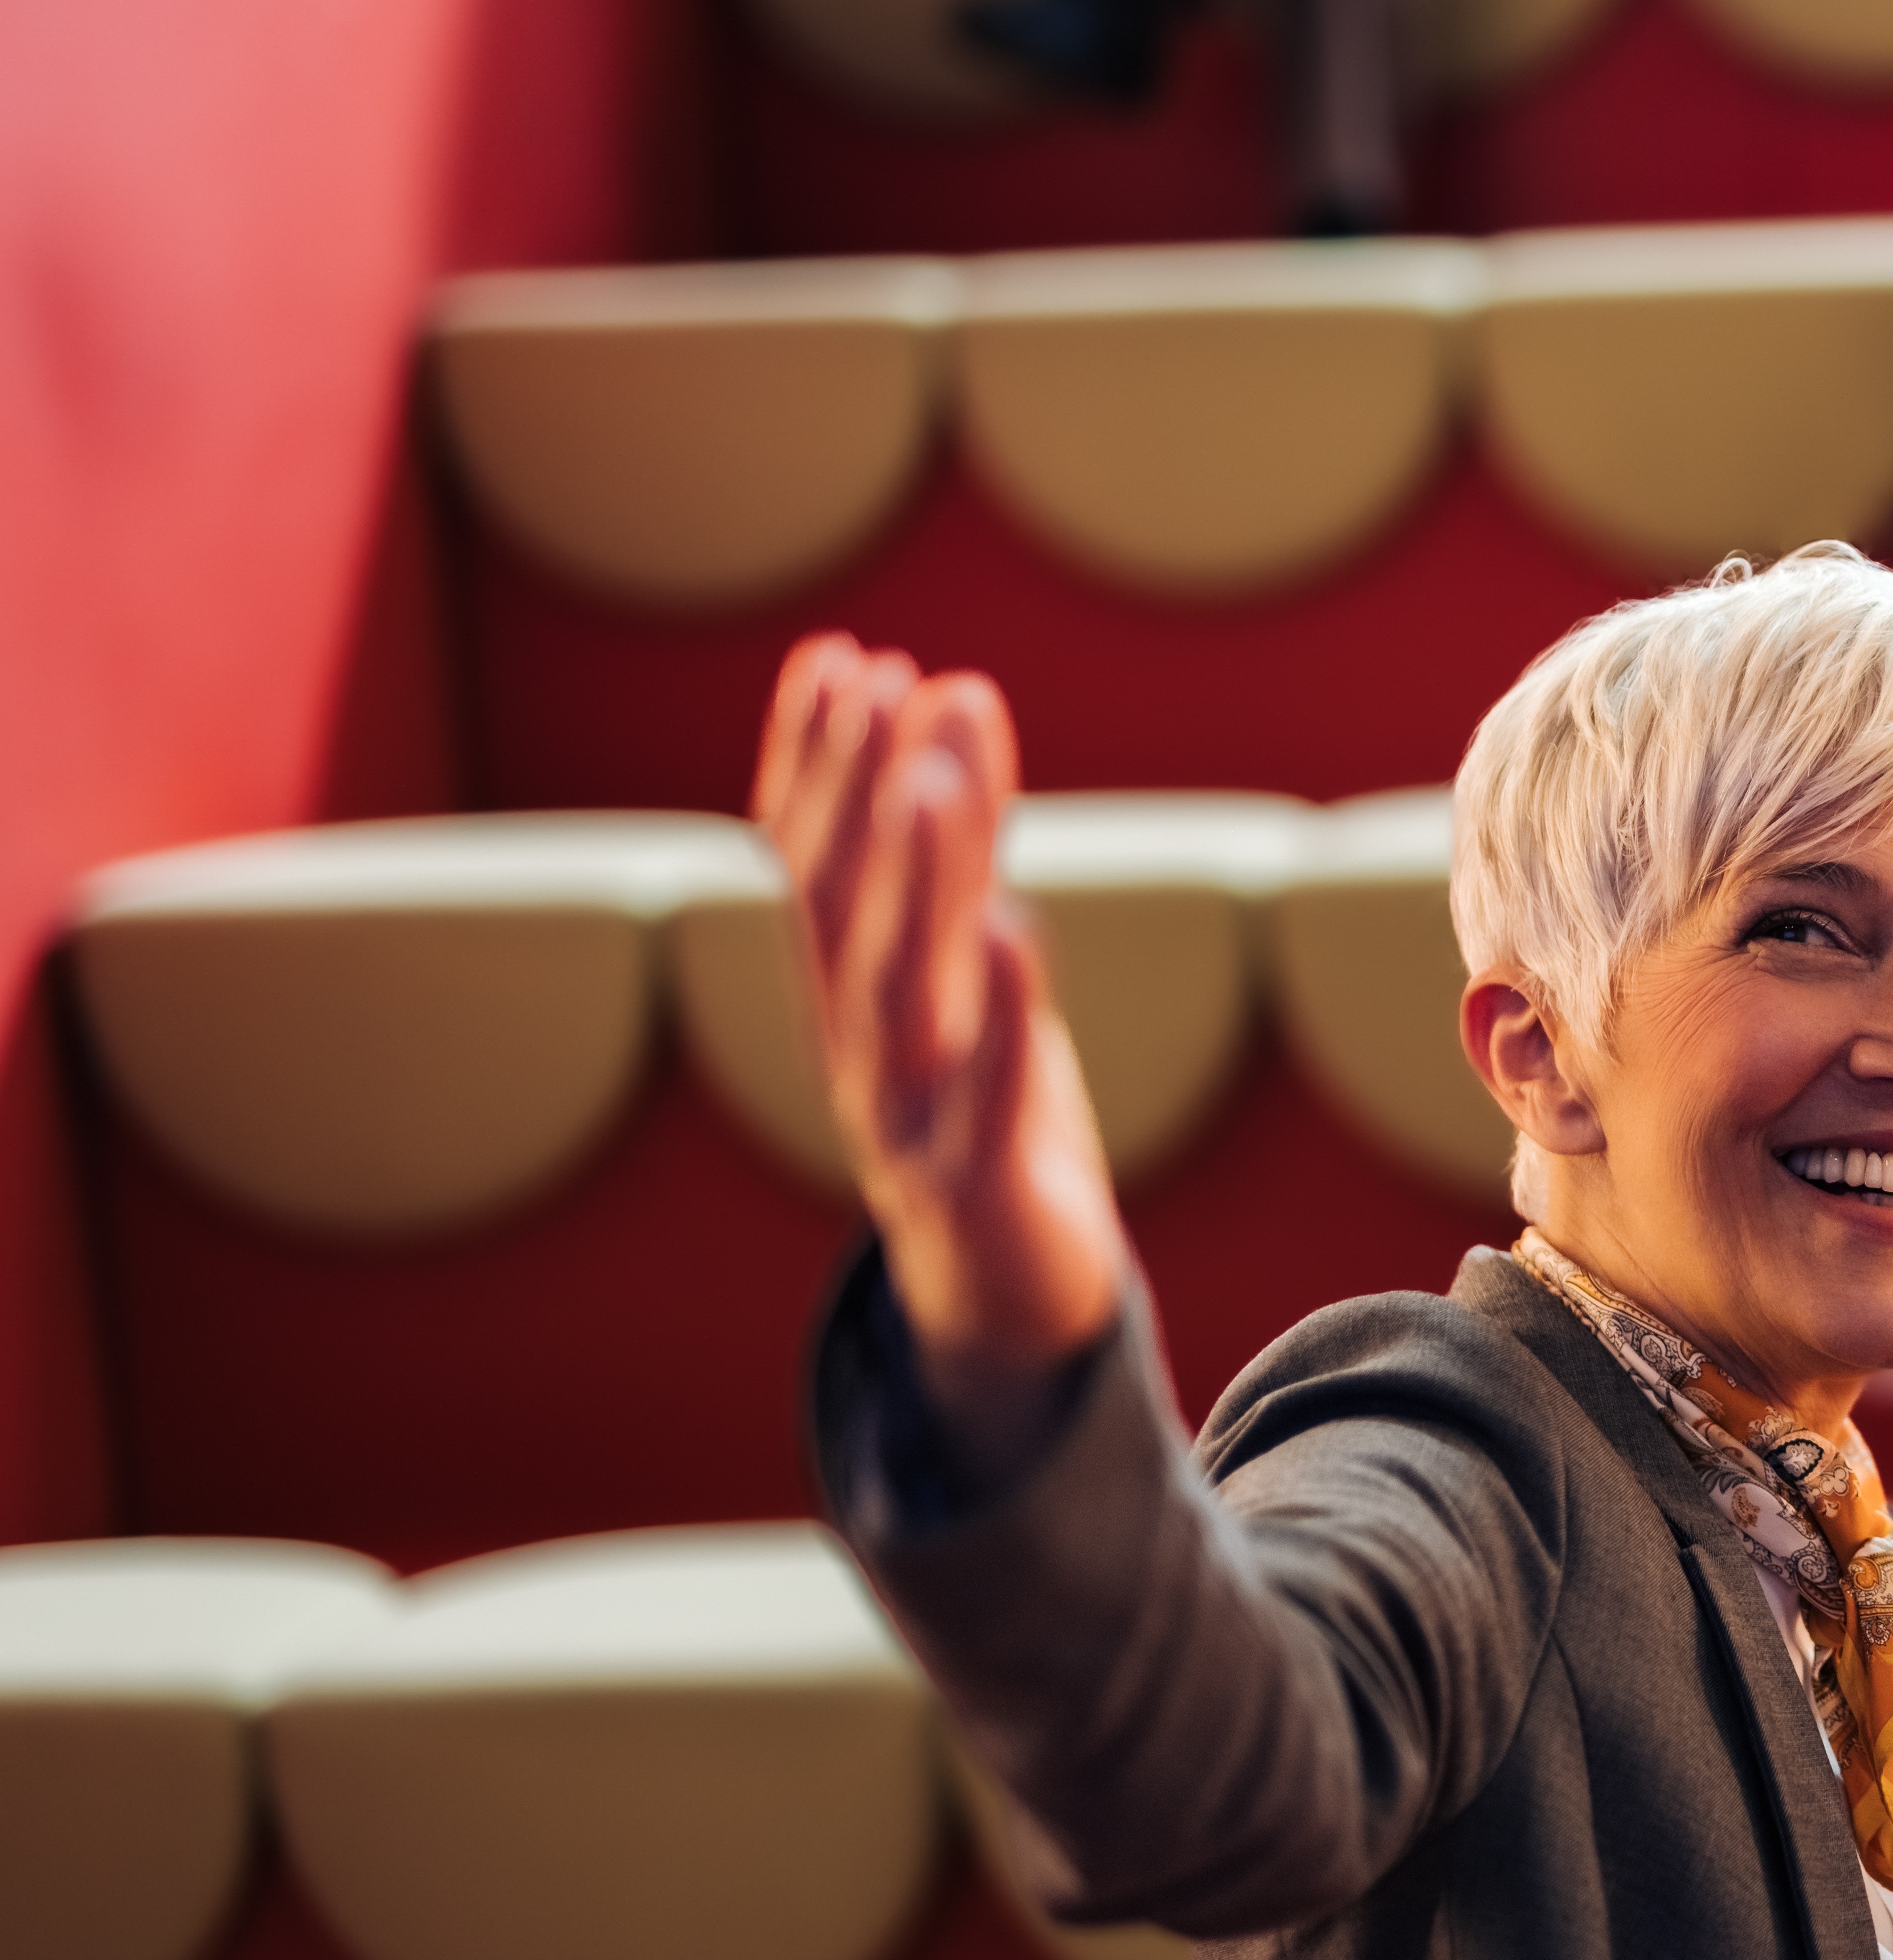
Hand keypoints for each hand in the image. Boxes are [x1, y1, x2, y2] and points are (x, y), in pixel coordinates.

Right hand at [753, 636, 1127, 1460]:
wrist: (1003, 1304)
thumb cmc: (983, 1122)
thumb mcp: (961, 988)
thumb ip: (953, 880)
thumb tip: (945, 738)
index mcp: (843, 1001)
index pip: (807, 863)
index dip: (814, 761)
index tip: (838, 655)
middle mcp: (857, 1050)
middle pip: (845, 907)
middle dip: (859, 790)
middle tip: (883, 676)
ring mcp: (911, 1120)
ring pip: (900, 986)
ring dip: (916, 877)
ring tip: (937, 772)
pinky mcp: (982, 1183)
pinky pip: (987, 1094)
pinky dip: (996, 1015)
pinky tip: (1018, 932)